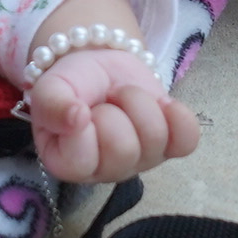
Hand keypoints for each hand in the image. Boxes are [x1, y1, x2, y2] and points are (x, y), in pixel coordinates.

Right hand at [26, 45, 200, 183]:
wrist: (101, 66)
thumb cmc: (72, 84)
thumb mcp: (50, 87)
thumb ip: (51, 104)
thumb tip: (75, 118)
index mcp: (68, 165)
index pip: (81, 160)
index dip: (83, 123)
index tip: (79, 108)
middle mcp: (105, 171)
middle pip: (123, 150)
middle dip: (114, 110)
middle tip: (104, 101)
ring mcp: (141, 161)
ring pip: (155, 138)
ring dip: (138, 102)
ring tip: (123, 97)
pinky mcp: (170, 147)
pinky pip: (188, 140)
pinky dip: (178, 115)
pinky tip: (161, 104)